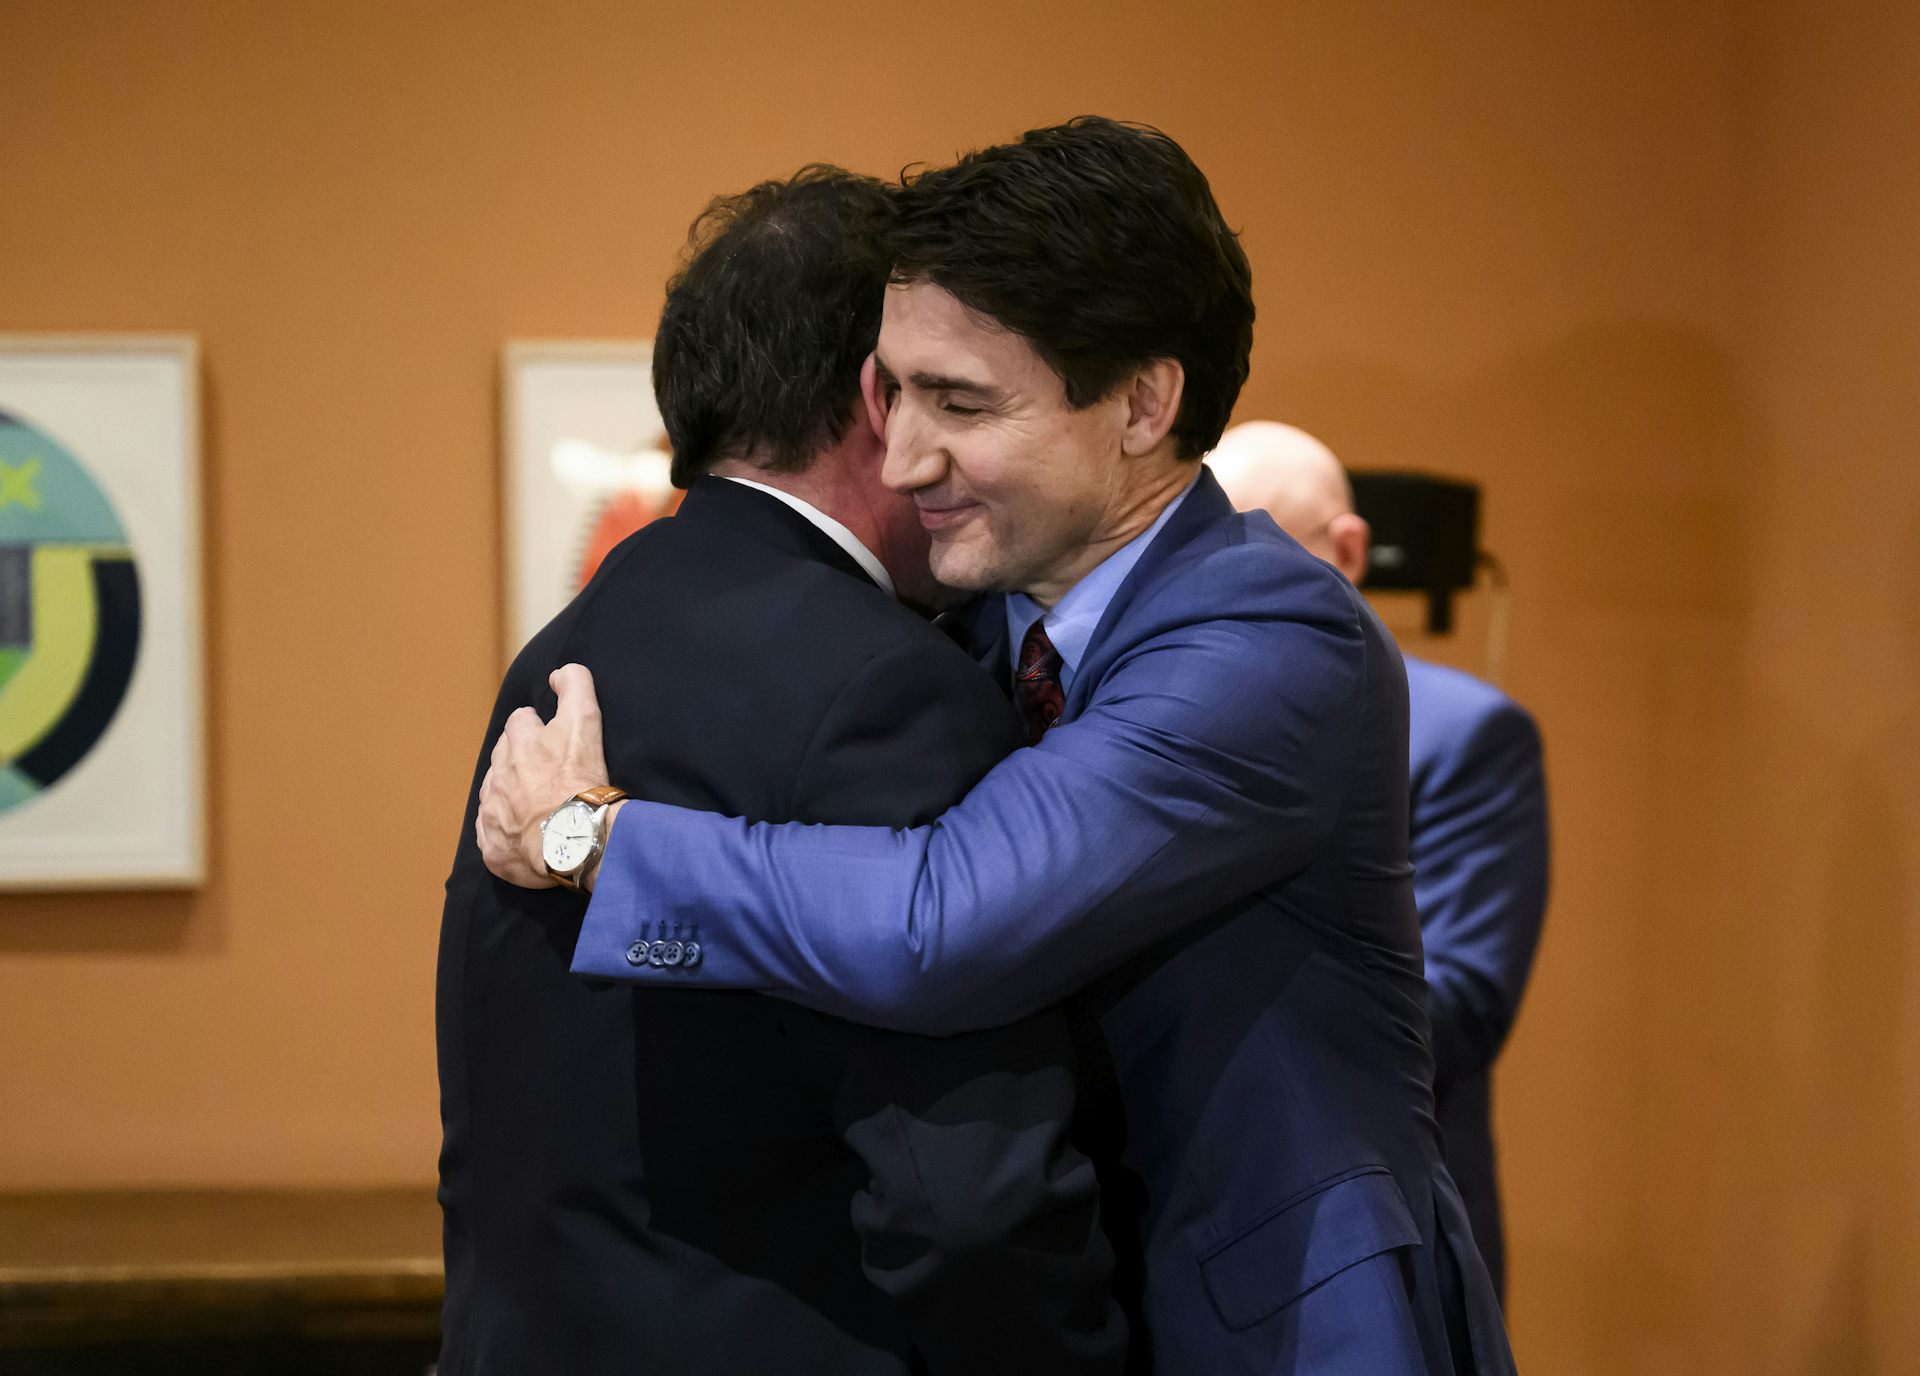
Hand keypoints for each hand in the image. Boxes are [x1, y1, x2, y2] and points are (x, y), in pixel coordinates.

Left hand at [476, 663, 610, 887]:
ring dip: (510, 795)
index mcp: (518, 743)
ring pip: (494, 795)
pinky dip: (506, 833)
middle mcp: (498, 775)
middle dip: (519, 759)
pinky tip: (526, 835)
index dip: (537, 727)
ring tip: (537, 805)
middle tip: (546, 773)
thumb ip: (575, 686)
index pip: (520, 721)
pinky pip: (493, 835)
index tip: (551, 738)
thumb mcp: (585, 721)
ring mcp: (491, 813)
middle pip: (503, 757)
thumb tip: (560, 672)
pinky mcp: (492, 847)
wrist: (574, 840)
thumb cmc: (580, 781)